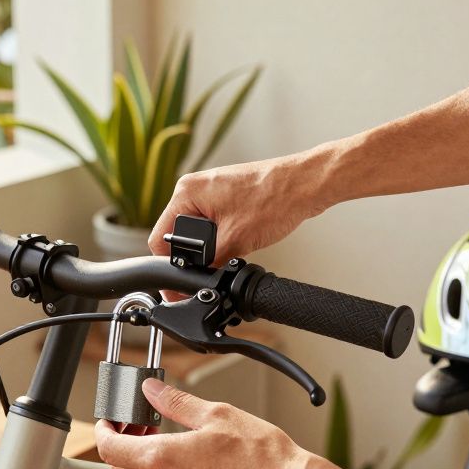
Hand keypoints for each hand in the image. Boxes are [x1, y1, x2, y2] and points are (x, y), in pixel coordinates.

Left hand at [94, 379, 325, 468]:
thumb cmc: (263, 458)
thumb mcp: (216, 414)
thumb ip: (175, 402)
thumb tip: (152, 390)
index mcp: (161, 460)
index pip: (109, 448)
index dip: (104, 431)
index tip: (110, 422)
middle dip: (127, 446)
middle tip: (146, 427)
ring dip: (151, 466)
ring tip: (178, 446)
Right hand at [148, 154, 330, 264]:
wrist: (306, 185)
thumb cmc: (275, 199)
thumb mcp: (234, 240)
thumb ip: (208, 263)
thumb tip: (199, 279)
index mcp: (187, 192)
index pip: (161, 237)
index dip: (169, 265)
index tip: (179, 283)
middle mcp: (195, 188)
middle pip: (179, 235)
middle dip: (193, 256)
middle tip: (212, 267)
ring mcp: (212, 191)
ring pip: (198, 232)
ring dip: (211, 247)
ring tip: (233, 247)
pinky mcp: (227, 197)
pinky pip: (214, 224)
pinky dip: (223, 237)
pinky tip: (240, 238)